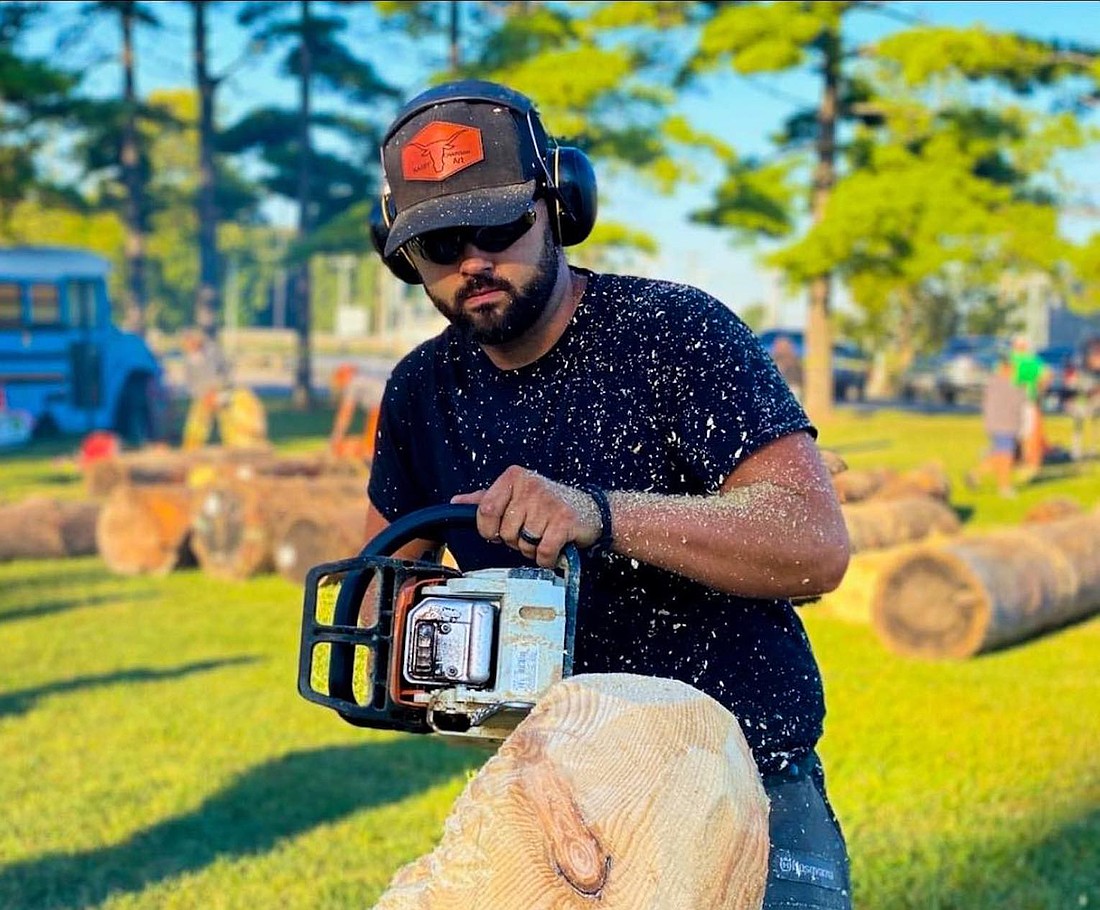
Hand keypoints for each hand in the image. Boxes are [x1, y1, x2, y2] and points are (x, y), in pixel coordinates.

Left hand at [451, 466, 601, 566]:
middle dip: (514, 540)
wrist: (591, 510)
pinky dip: (546, 559)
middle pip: (504, 532)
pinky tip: (553, 548)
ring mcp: (548, 503)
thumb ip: (486, 498)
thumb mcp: (516, 494)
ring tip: (544, 536)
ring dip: (531, 549)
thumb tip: (457, 502)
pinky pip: (542, 552)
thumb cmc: (550, 504)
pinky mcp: (564, 521)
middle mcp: (530, 486)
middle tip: (530, 531)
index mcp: (514, 477)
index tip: (499, 530)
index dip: (489, 529)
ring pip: (522, 544)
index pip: (485, 510)